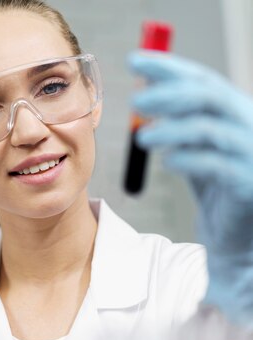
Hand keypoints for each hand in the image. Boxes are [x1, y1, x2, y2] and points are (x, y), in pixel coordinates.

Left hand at [129, 50, 252, 328]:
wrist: (239, 242)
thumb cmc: (217, 192)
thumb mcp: (196, 151)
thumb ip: (178, 124)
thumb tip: (145, 93)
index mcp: (236, 116)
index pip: (202, 81)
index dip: (169, 68)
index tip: (135, 61)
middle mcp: (249, 127)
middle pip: (207, 97)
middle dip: (167, 93)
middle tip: (134, 99)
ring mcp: (252, 155)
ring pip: (209, 129)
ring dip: (170, 129)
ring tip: (142, 138)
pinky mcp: (249, 184)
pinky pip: (216, 165)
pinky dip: (188, 159)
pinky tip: (168, 162)